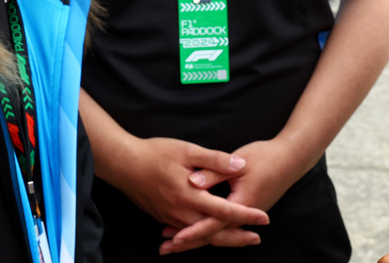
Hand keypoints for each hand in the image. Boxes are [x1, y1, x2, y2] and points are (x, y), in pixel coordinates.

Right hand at [113, 136, 268, 237]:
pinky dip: (200, 236)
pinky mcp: (163, 216)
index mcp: (191, 196)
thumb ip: (215, 160)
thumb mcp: (188, 150)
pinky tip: (208, 234)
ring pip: (200, 235)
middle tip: (256, 238)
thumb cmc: (156, 153)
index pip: (225, 211)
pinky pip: (185, 232)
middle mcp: (182, 212)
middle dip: (237, 237)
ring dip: (220, 239)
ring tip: (238, 238)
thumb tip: (240, 165)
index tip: (264, 218)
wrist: (124, 164)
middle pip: (214, 233)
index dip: (246, 216)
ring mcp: (170, 217)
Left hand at [160, 137, 309, 253]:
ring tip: (173, 243)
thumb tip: (191, 182)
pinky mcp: (247, 210)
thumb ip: (213, 171)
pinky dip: (207, 229)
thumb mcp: (238, 162)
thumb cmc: (266, 156)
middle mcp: (244, 214)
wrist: (291, 158)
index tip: (174, 238)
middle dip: (190, 242)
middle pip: (214, 235)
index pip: (213, 224)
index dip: (193, 231)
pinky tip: (193, 228)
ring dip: (196, 238)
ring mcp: (247, 214)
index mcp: (242, 203)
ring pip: (218, 232)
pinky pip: (224, 225)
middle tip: (165, 249)